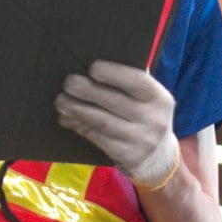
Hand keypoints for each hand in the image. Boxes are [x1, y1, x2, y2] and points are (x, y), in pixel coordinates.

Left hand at [55, 61, 178, 187]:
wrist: (160, 157)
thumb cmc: (146, 116)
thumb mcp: (150, 99)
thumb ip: (131, 82)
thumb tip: (95, 65)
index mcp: (160, 98)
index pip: (137, 82)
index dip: (114, 73)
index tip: (92, 67)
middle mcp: (155, 120)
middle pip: (115, 101)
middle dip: (87, 90)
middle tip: (68, 83)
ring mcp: (142, 141)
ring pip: (102, 122)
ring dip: (77, 110)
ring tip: (61, 101)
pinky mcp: (129, 156)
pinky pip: (98, 138)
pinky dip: (80, 126)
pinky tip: (67, 118)